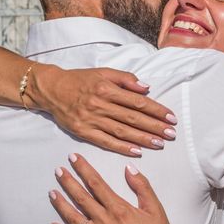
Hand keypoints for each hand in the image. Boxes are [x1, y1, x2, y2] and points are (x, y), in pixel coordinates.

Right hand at [32, 65, 177, 156]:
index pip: (137, 101)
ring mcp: (91, 119)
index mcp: (107, 88)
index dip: (156, 110)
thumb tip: (146, 88)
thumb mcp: (103, 72)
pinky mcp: (83, 132)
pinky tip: (137, 151)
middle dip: (154, 126)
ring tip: (159, 143)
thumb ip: (126, 79)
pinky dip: (122, 147)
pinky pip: (106, 141)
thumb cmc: (80, 80)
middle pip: (133, 118)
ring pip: (122, 131)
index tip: (171, 117)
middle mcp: (100, 104)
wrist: (51, 89)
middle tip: (171, 134)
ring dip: (142, 138)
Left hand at [48, 154, 216, 223]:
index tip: (74, 159)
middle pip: (81, 197)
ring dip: (61, 204)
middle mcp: (105, 221)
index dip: (83, 169)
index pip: (96, 183)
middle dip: (68, 182)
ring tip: (52, 192)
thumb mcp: (155, 208)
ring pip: (73, 218)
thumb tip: (128, 169)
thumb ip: (141, 186)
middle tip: (59, 171)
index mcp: (119, 208)